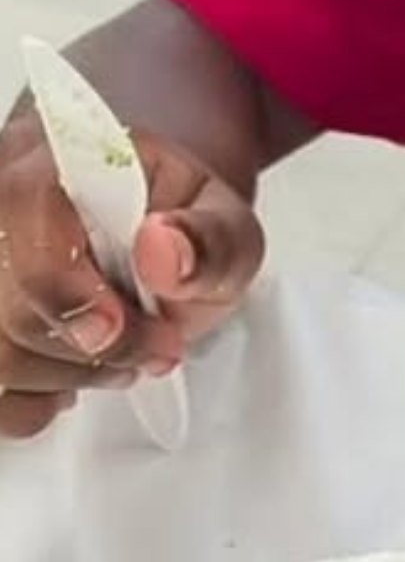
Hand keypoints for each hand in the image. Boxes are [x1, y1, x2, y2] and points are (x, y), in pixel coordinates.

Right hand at [0, 107, 265, 441]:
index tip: (114, 326)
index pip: (23, 221)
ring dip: (71, 375)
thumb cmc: (179, 224)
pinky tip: (74, 371)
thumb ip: (211, 237)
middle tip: (156, 343)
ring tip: (125, 354)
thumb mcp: (225, 221)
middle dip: (91, 347)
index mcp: (50, 161)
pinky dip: (38, 400)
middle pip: (5, 309)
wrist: (155, 234)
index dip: (63, 289)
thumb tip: (163, 249)